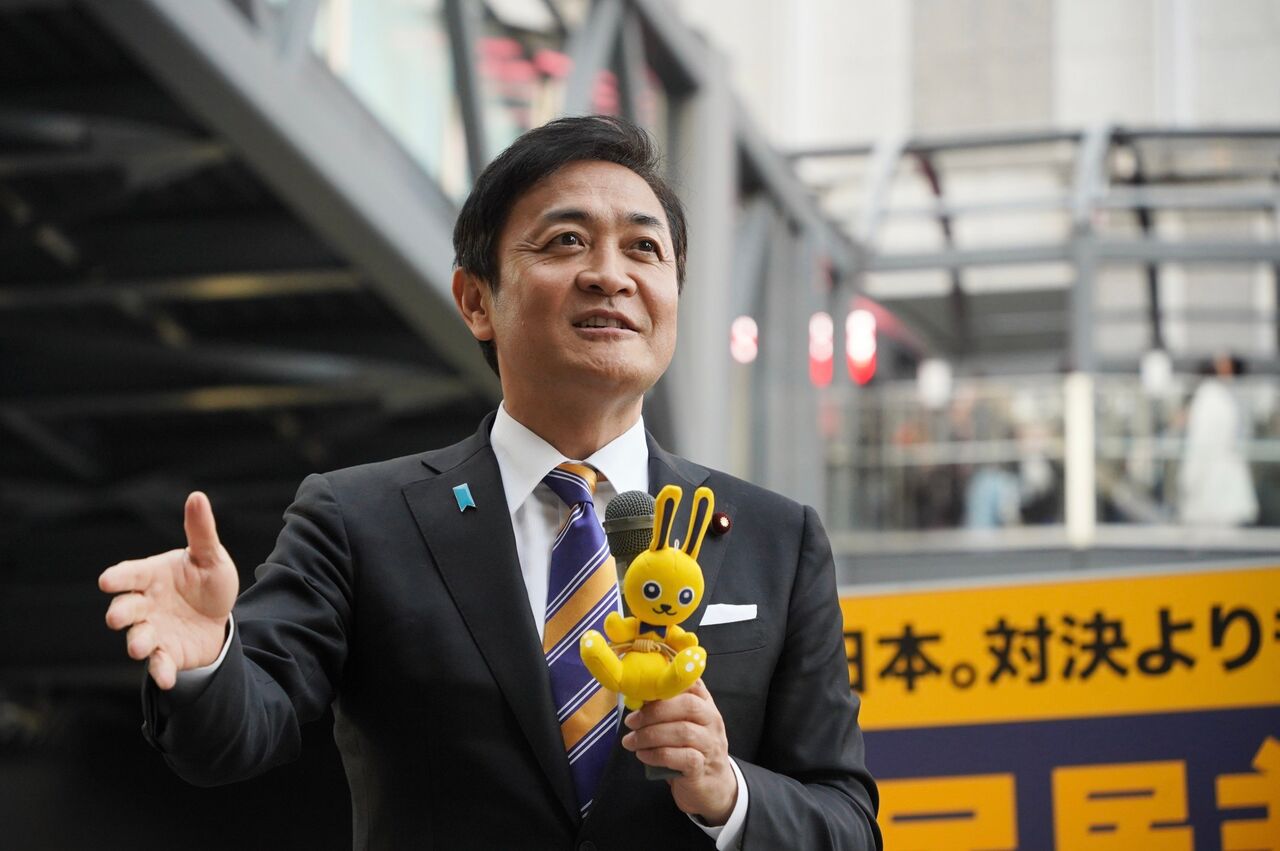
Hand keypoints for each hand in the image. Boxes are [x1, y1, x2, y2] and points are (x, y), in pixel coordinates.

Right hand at [98, 491, 238, 689]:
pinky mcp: (165, 653)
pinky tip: (167, 678)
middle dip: (121, 612)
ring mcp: (152, 630)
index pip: (129, 574)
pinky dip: (160, 671)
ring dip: (136, 643)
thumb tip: (197, 496)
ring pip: (137, 638)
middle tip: (119, 616)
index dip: (118, 577)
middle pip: (125, 608)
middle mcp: (144, 604)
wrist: (219, 618)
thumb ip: (201, 532)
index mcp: (151, 576)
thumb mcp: (210, 557)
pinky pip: (159, 663)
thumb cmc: (206, 582)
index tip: (107, 580)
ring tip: (139, 646)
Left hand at [621, 679, 736, 824]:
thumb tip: (638, 698)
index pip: (693, 684)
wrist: (713, 788)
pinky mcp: (702, 768)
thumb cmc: (692, 751)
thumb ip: (668, 711)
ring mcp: (710, 745)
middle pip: (688, 705)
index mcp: (706, 706)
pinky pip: (681, 757)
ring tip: (631, 741)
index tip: (643, 689)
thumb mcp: (685, 726)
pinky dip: (657, 754)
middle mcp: (712, 722)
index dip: (668, 683)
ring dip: (650, 735)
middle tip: (631, 721)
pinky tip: (643, 755)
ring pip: (683, 731)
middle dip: (654, 711)